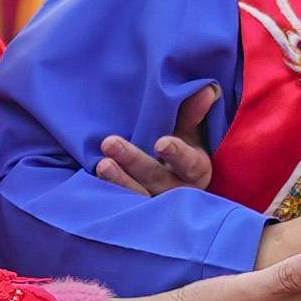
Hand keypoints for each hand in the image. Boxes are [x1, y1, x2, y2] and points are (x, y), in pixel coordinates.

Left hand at [95, 84, 220, 196]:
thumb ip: (193, 113)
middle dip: (134, 161)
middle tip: (110, 143)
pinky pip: (122, 203)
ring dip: (119, 180)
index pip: (190, 165)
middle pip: (157, 179)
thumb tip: (206, 90)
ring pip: (138, 195)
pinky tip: (95, 174)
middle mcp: (178, 191)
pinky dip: (109, 190)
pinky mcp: (135, 210)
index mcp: (197, 171)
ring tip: (102, 164)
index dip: (177, 154)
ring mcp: (156, 203)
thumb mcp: (189, 130)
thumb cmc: (181, 144)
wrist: (165, 170)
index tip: (161, 143)